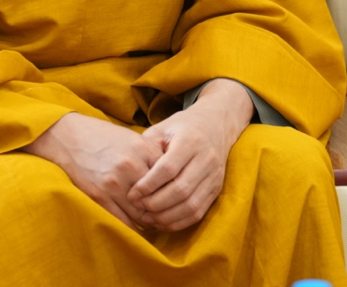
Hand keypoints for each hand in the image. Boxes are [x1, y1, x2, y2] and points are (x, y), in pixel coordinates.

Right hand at [21, 113, 164, 227]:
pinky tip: (136, 225)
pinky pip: (122, 219)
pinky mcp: (99, 196)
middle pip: (157, 197)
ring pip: (140, 212)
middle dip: (162, 209)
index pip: (169, 178)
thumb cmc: (106, 138)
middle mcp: (131, 166)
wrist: (71, 137)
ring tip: (152, 222)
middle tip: (166, 215)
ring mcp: (114, 183)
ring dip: (148, 220)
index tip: (175, 198)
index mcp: (144, 149)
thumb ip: (154, 155)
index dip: (173, 191)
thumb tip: (174, 178)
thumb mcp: (135, 139)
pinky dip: (132, 226)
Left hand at [127, 79, 255, 231]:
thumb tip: (129, 174)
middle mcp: (206, 158)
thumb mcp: (163, 129)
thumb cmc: (181, 127)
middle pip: (180, 190)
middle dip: (155, 204)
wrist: (215, 124)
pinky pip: (198, 212)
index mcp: (191, 140)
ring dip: (166, 217)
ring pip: (191, 205)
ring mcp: (214, 175)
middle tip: (138, 208)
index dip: (148, 185)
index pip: (168, 169)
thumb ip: (147, 148)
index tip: (132, 194)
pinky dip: (179, 222)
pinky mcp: (217, 189)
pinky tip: (162, 221)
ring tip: (147, 218)